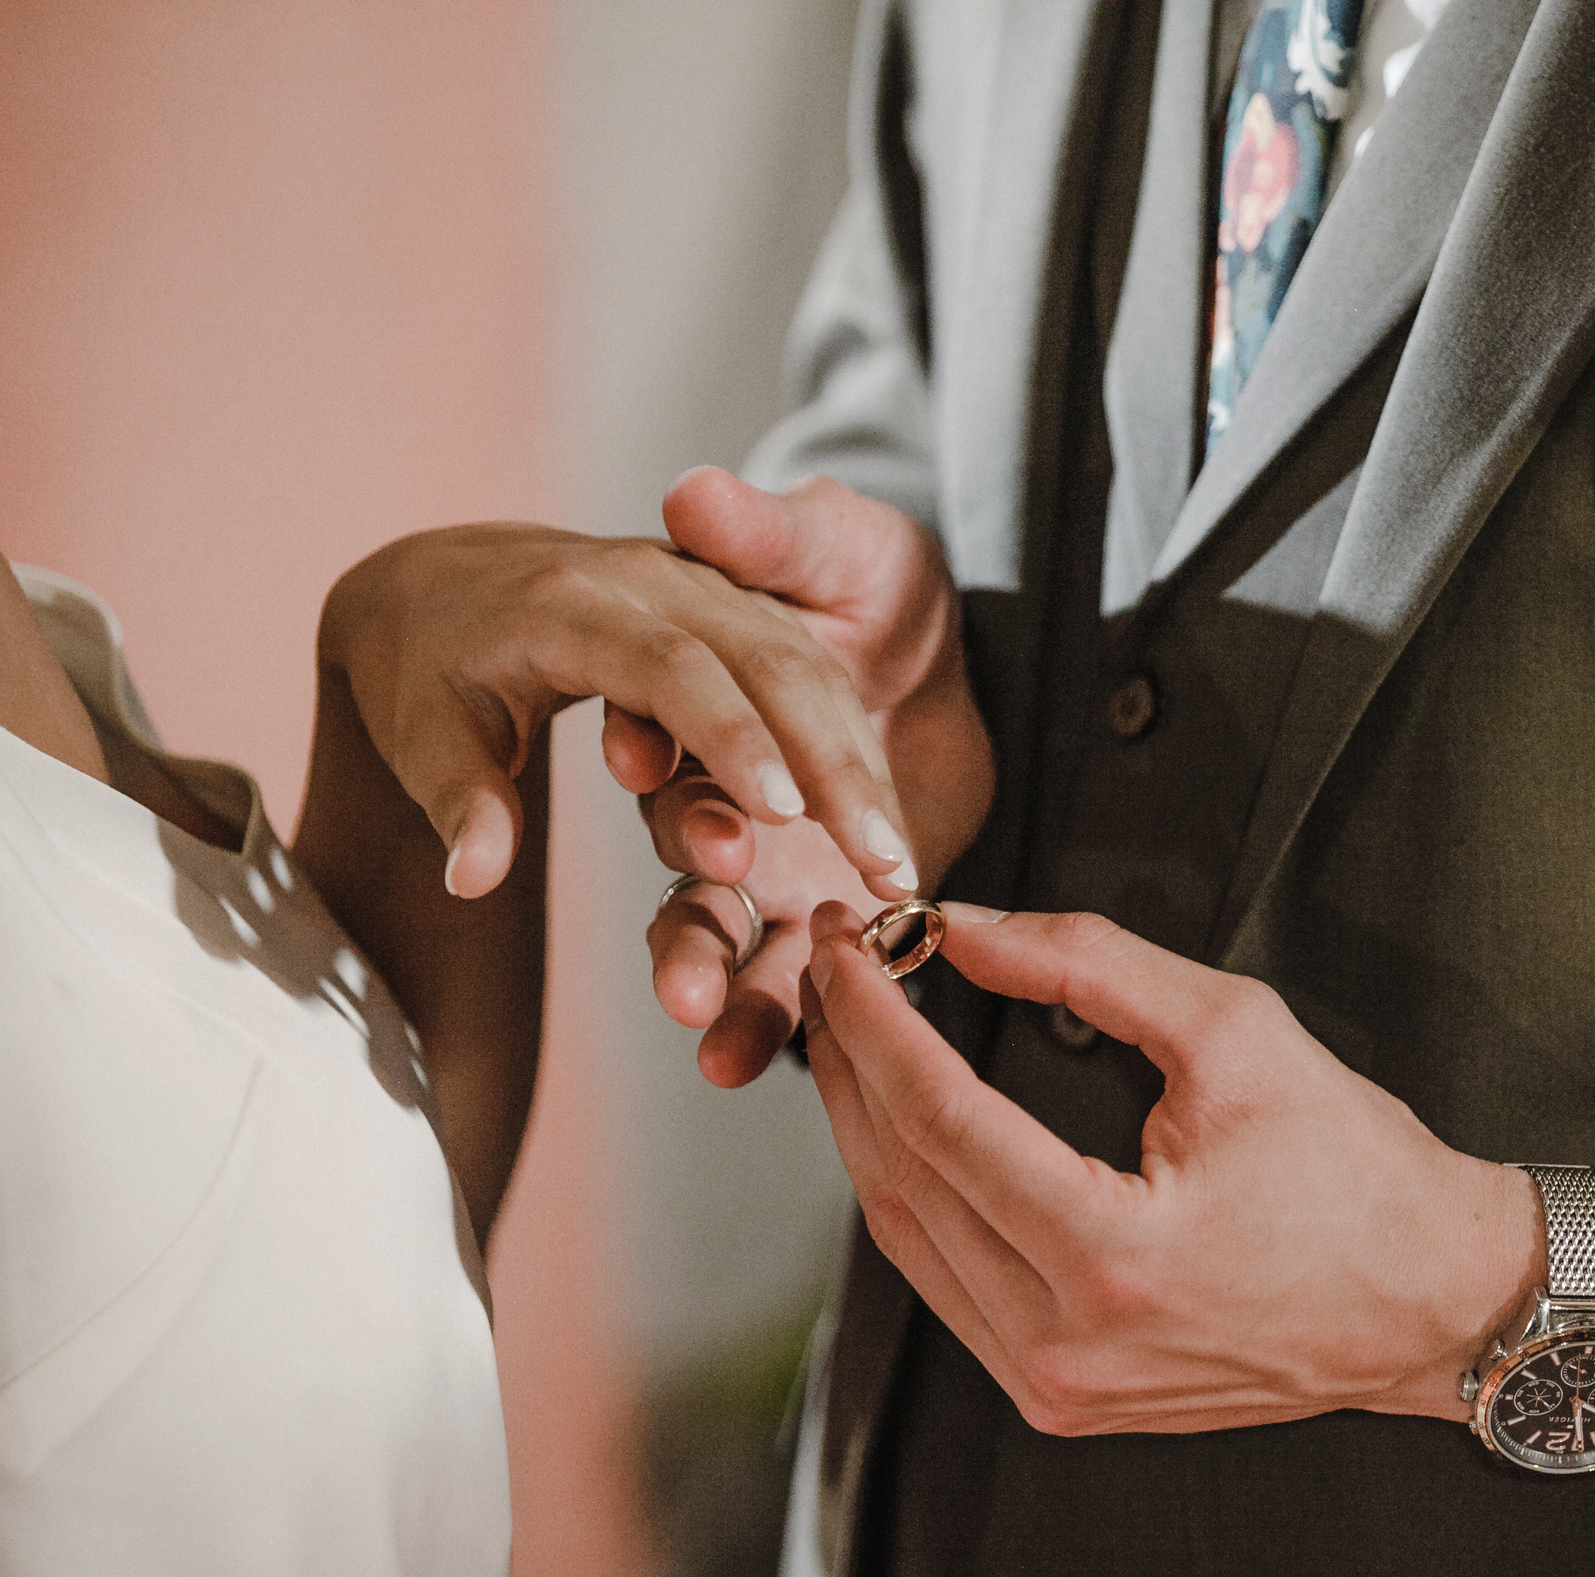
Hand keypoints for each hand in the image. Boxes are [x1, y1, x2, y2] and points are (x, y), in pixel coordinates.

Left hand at [317, 520, 915, 899]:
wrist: (449, 577)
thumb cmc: (430, 665)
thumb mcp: (421, 727)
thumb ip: (459, 797)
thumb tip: (473, 877)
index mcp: (572, 606)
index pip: (668, 670)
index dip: (727, 737)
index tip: (777, 812)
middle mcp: (655, 589)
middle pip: (767, 666)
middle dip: (829, 765)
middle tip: (877, 862)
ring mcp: (708, 596)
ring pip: (808, 672)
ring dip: (858, 769)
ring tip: (896, 868)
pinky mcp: (739, 618)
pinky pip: (812, 678)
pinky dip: (854, 755)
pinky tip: (888, 835)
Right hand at [640, 469, 991, 1086]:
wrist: (952, 670)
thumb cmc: (882, 590)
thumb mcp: (842, 546)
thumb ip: (773, 531)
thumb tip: (690, 492)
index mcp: (706, 694)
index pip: (672, 716)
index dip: (655, 736)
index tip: (642, 756)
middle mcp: (715, 785)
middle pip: (680, 829)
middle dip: (686, 858)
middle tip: (711, 871)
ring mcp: (757, 861)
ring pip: (709, 922)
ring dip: (698, 968)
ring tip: (696, 1015)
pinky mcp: (809, 918)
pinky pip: (779, 985)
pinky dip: (760, 1028)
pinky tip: (744, 1067)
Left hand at [798, 902, 1548, 1433]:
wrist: (1429, 1303)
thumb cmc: (1351, 1165)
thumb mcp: (1233, 1029)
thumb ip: (1084, 966)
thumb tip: (959, 928)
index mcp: (1112, 1255)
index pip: (939, 1118)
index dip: (876, 1018)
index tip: (846, 941)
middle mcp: (1065, 1342)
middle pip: (900, 1178)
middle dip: (850, 1058)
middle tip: (833, 963)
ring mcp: (1055, 1385)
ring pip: (906, 1237)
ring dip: (865, 1124)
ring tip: (852, 1027)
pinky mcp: (1059, 1398)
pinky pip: (946, 1282)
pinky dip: (914, 1191)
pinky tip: (900, 1118)